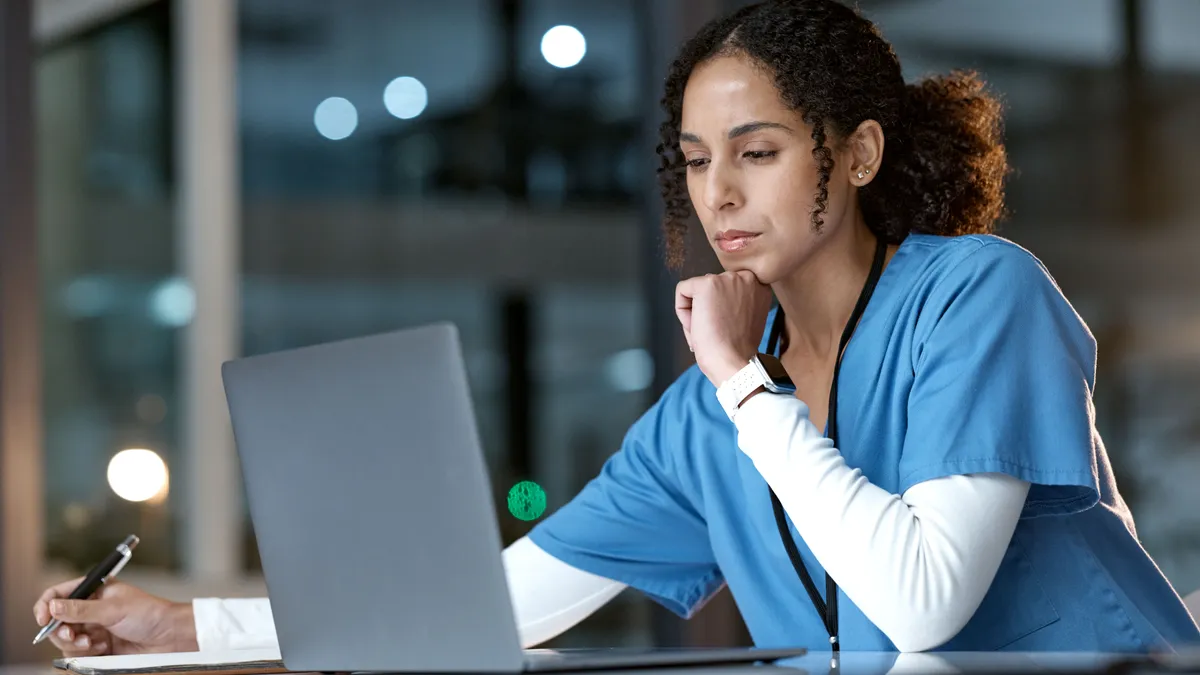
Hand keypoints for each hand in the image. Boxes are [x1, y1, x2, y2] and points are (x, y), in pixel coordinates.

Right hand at [33, 578, 197, 656]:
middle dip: (61, 631)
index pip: (58, 594)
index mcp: (95, 590)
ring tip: (93, 644)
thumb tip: (53, 606)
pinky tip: (104, 649)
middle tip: (74, 636)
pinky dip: (86, 653)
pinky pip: (78, 654)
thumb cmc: (149, 614)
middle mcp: (90, 609)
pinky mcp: (98, 646)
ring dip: (74, 644)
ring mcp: (93, 628)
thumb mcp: (113, 609)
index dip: (46, 606)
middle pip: (57, 621)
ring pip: (65, 640)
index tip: (43, 619)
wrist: (169, 637)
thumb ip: (80, 609)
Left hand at [675, 270, 773, 386]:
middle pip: (712, 288)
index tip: (726, 328)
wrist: (734, 362)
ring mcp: (727, 279)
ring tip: (708, 330)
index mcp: (759, 287)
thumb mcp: (747, 318)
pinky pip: (682, 290)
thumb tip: (714, 299)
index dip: (721, 311)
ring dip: (696, 311)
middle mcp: (747, 277)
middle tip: (716, 331)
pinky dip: (682, 311)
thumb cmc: (738, 349)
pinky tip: (697, 326)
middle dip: (708, 309)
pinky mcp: (707, 284)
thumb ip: (737, 303)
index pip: (728, 290)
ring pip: (696, 290)